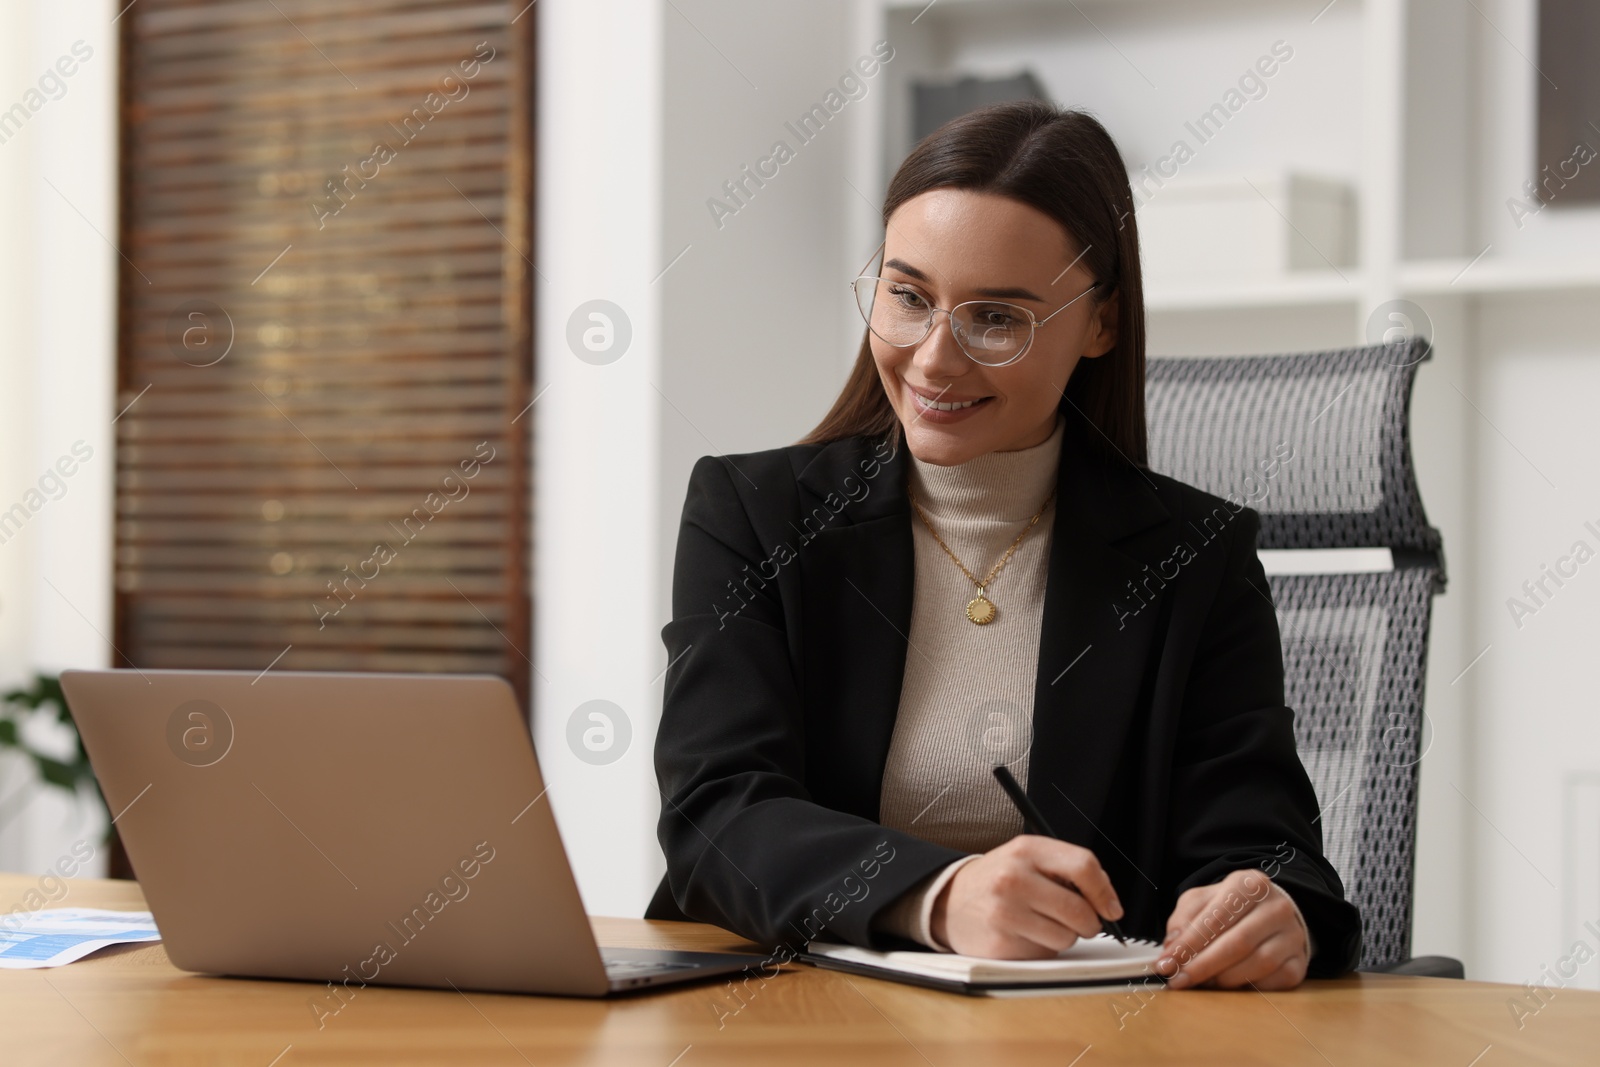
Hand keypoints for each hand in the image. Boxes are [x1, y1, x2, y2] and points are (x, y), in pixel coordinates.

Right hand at [929, 835, 1122, 957]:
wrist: (949, 901)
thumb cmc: (998, 879)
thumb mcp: (1027, 858)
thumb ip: (1067, 869)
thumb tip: (1108, 902)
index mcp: (1026, 850)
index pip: (1083, 866)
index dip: (1105, 892)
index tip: (1112, 908)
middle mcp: (1014, 878)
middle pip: (1079, 910)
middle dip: (1090, 923)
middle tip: (1083, 923)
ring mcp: (1005, 912)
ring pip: (1065, 938)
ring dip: (1064, 937)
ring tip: (1041, 924)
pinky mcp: (1000, 944)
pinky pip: (1044, 955)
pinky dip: (1042, 949)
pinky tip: (1023, 935)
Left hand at [1156, 869, 1309, 989]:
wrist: (1272, 914)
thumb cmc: (1232, 907)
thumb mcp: (1204, 900)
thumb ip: (1184, 919)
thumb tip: (1173, 947)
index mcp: (1249, 884)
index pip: (1217, 917)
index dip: (1189, 943)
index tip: (1167, 962)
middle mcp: (1276, 907)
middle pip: (1237, 943)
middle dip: (1202, 966)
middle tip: (1178, 980)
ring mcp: (1292, 935)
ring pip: (1257, 964)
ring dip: (1222, 979)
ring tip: (1200, 982)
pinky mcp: (1299, 963)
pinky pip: (1273, 981)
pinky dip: (1247, 987)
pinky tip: (1228, 986)